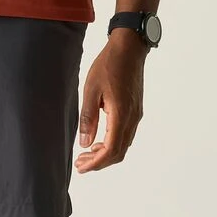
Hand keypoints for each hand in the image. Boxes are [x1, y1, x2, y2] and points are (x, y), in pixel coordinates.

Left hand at [73, 31, 145, 171]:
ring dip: (105, 154)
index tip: (82, 167)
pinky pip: (125, 135)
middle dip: (99, 162)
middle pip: (119, 152)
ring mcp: (136, 115)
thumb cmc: (109, 65)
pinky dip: (112, 143)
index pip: (111, 150)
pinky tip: (98, 139)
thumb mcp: (91, 90)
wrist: (130, 49)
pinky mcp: (135, 110)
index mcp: (121, 115)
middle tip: (80, 163)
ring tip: (86, 154)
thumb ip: (87, 118)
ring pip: (123, 145)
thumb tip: (84, 143)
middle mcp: (132, 118)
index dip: (96, 163)